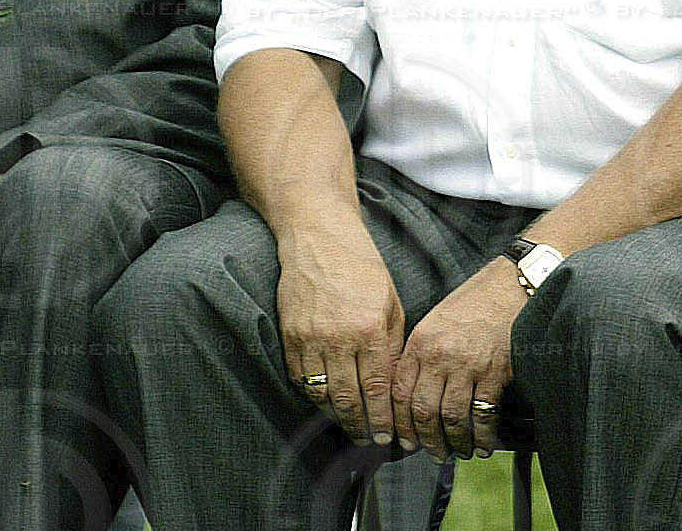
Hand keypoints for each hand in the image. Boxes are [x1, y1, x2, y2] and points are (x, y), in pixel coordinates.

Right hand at [274, 229, 405, 446]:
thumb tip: (392, 387)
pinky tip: (325, 402)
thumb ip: (391, 346)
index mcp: (370, 329)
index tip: (389, 438)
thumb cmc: (362, 267)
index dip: (382, 420)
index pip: (376, 389)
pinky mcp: (289, 335)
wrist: (319, 239)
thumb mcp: (390, 303)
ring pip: (321, 395)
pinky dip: (313, 395)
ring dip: (336, 417)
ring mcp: (309, 338)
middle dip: (361, 427)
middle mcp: (338, 337)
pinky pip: (301, 378)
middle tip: (370, 442)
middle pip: (347, 399)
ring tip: (350, 427)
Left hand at [390, 260, 522, 460]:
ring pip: (451, 417)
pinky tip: (482, 443)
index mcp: (421, 342)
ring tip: (458, 452)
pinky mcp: (495, 372)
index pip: (400, 393)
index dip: (400, 423)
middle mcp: (440, 356)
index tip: (404, 439)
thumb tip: (413, 393)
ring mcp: (468, 365)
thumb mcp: (437, 322)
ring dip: (454, 442)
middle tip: (433, 453)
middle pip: (424, 411)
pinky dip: (482, 435)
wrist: (512, 284)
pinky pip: (483, 413)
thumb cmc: (476, 302)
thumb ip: (422, 355)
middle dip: (427, 440)